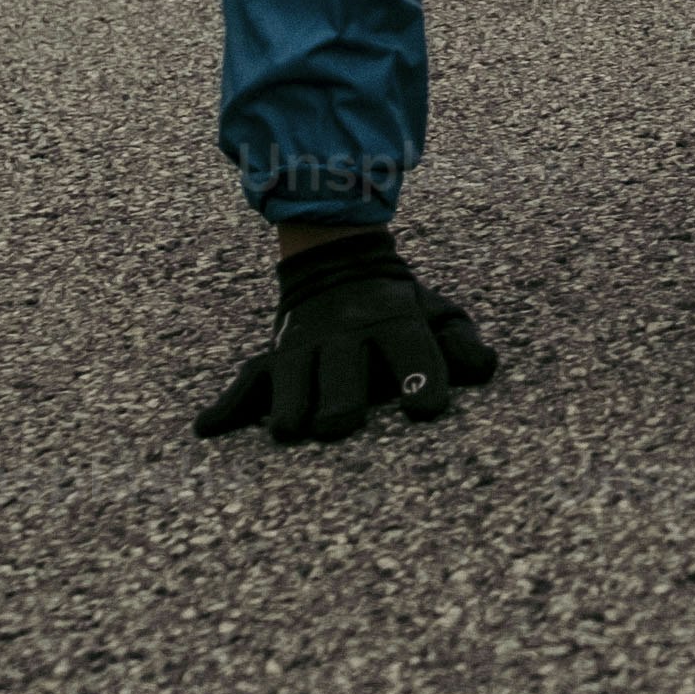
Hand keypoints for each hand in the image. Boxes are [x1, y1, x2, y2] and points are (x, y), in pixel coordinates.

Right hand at [193, 230, 503, 443]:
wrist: (339, 263)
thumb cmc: (400, 308)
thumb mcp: (439, 314)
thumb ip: (461, 344)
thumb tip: (484, 369)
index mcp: (393, 321)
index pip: (410, 349)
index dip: (420, 377)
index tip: (426, 409)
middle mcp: (345, 333)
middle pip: (340, 370)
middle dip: (341, 399)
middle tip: (341, 424)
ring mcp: (304, 345)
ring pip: (290, 378)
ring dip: (289, 404)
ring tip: (288, 430)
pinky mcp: (274, 357)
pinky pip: (247, 381)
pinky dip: (228, 405)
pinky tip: (209, 427)